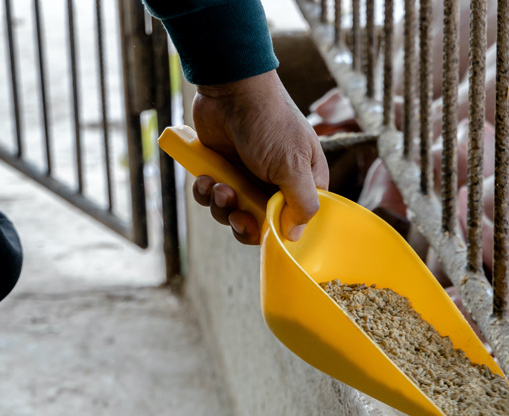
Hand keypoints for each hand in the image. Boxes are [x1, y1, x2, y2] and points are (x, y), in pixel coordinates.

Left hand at [191, 70, 328, 243]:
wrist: (231, 87)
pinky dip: (206, 193)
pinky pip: (212, 197)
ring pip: (232, 212)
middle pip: (259, 224)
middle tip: (234, 211)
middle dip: (242, 222)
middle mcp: (276, 184)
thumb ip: (301, 204)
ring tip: (218, 186)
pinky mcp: (222, 170)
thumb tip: (294, 236)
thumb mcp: (293, 166)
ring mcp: (247, 177)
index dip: (275, 230)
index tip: (260, 226)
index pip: (294, 222)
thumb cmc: (270, 122)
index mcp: (303, 183)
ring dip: (221, 206)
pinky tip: (206, 178)